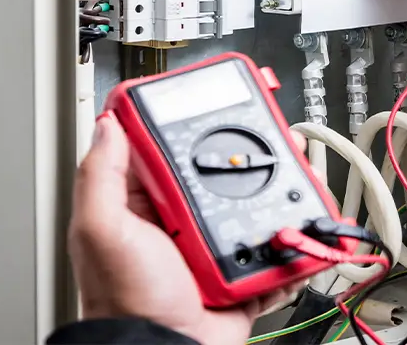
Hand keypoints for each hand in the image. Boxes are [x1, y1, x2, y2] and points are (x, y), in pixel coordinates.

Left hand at [69, 113, 304, 344]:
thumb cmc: (126, 303)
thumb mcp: (102, 231)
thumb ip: (101, 176)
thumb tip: (109, 123)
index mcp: (145, 204)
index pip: (168, 150)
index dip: (191, 125)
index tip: (216, 104)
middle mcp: (181, 222)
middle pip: (222, 175)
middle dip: (253, 157)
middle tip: (278, 141)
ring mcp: (214, 248)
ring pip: (256, 208)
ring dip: (282, 195)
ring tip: (303, 181)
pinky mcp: (243, 274)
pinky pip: (276, 251)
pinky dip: (294, 241)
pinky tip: (306, 229)